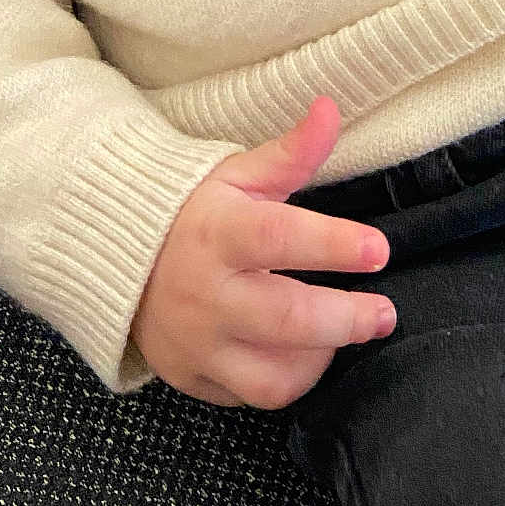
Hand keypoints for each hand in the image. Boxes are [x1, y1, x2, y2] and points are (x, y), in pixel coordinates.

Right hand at [131, 95, 395, 410]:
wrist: (121, 259)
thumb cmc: (193, 211)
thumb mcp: (236, 174)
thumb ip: (290, 152)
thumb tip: (330, 108)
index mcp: (217, 231)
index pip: (279, 238)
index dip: (332, 244)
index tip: (378, 249)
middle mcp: (205, 293)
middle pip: (285, 318)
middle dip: (345, 319)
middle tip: (383, 312)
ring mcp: (197, 343)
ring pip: (272, 375)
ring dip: (320, 357)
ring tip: (342, 333)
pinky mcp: (193, 377)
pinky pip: (252, 396)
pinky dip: (288, 380)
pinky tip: (305, 353)